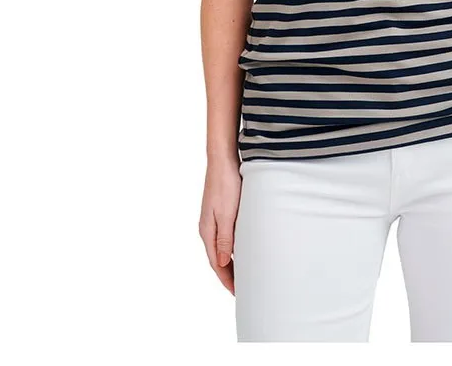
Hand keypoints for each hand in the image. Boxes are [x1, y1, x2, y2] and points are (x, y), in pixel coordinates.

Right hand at [198, 159, 242, 293]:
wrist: (223, 159)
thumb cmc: (226, 184)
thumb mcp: (227, 214)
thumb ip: (225, 239)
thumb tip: (221, 263)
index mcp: (207, 231)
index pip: (216, 264)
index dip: (227, 280)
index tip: (238, 293)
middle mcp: (208, 227)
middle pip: (217, 258)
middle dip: (228, 275)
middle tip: (243, 289)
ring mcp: (213, 219)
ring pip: (221, 247)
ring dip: (230, 261)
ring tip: (244, 273)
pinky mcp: (220, 211)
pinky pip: (225, 236)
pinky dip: (232, 247)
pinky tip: (242, 248)